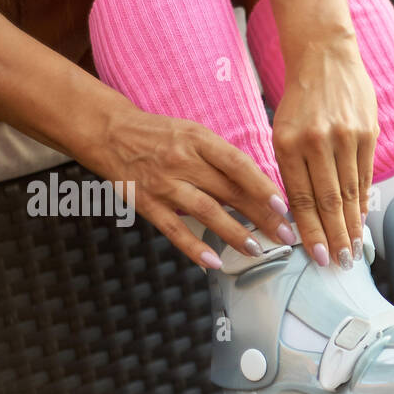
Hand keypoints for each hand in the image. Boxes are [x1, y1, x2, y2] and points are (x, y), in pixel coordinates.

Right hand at [84, 107, 293, 268]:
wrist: (109, 132)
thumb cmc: (160, 134)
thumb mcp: (194, 133)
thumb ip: (223, 158)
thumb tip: (261, 187)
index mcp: (199, 139)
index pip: (238, 165)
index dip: (263, 187)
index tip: (284, 206)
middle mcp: (183, 161)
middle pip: (229, 192)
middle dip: (261, 216)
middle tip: (284, 235)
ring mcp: (164, 184)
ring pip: (206, 212)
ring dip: (234, 233)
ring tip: (257, 250)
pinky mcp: (147, 203)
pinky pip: (174, 229)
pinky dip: (194, 247)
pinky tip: (213, 262)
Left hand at [272, 34, 378, 268]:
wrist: (325, 55)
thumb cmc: (300, 98)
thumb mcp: (283, 129)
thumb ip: (292, 169)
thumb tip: (304, 214)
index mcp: (289, 142)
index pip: (301, 198)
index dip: (310, 231)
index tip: (316, 256)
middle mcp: (317, 141)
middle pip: (328, 201)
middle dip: (334, 237)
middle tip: (340, 263)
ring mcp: (345, 136)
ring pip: (350, 192)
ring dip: (352, 225)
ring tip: (355, 249)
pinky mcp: (367, 132)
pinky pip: (365, 175)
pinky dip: (364, 201)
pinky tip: (363, 220)